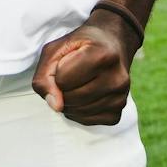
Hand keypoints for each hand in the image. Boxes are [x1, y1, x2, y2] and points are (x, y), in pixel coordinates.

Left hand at [31, 10, 134, 125]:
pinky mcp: (117, 113)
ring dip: (68, 102)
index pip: (62, 80)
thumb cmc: (82, 45)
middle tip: (71, 73)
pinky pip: (86, 121)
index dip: (57, 71)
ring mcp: (120, 98)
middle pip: (70, 98)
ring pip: (77, 112)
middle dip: (61, 88)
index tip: (68, 60)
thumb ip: (46, 74)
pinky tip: (84, 95)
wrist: (112, 45)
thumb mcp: (57, 48)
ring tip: (77, 83)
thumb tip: (55, 105)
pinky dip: (78, 112)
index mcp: (102, 55)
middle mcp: (116, 78)